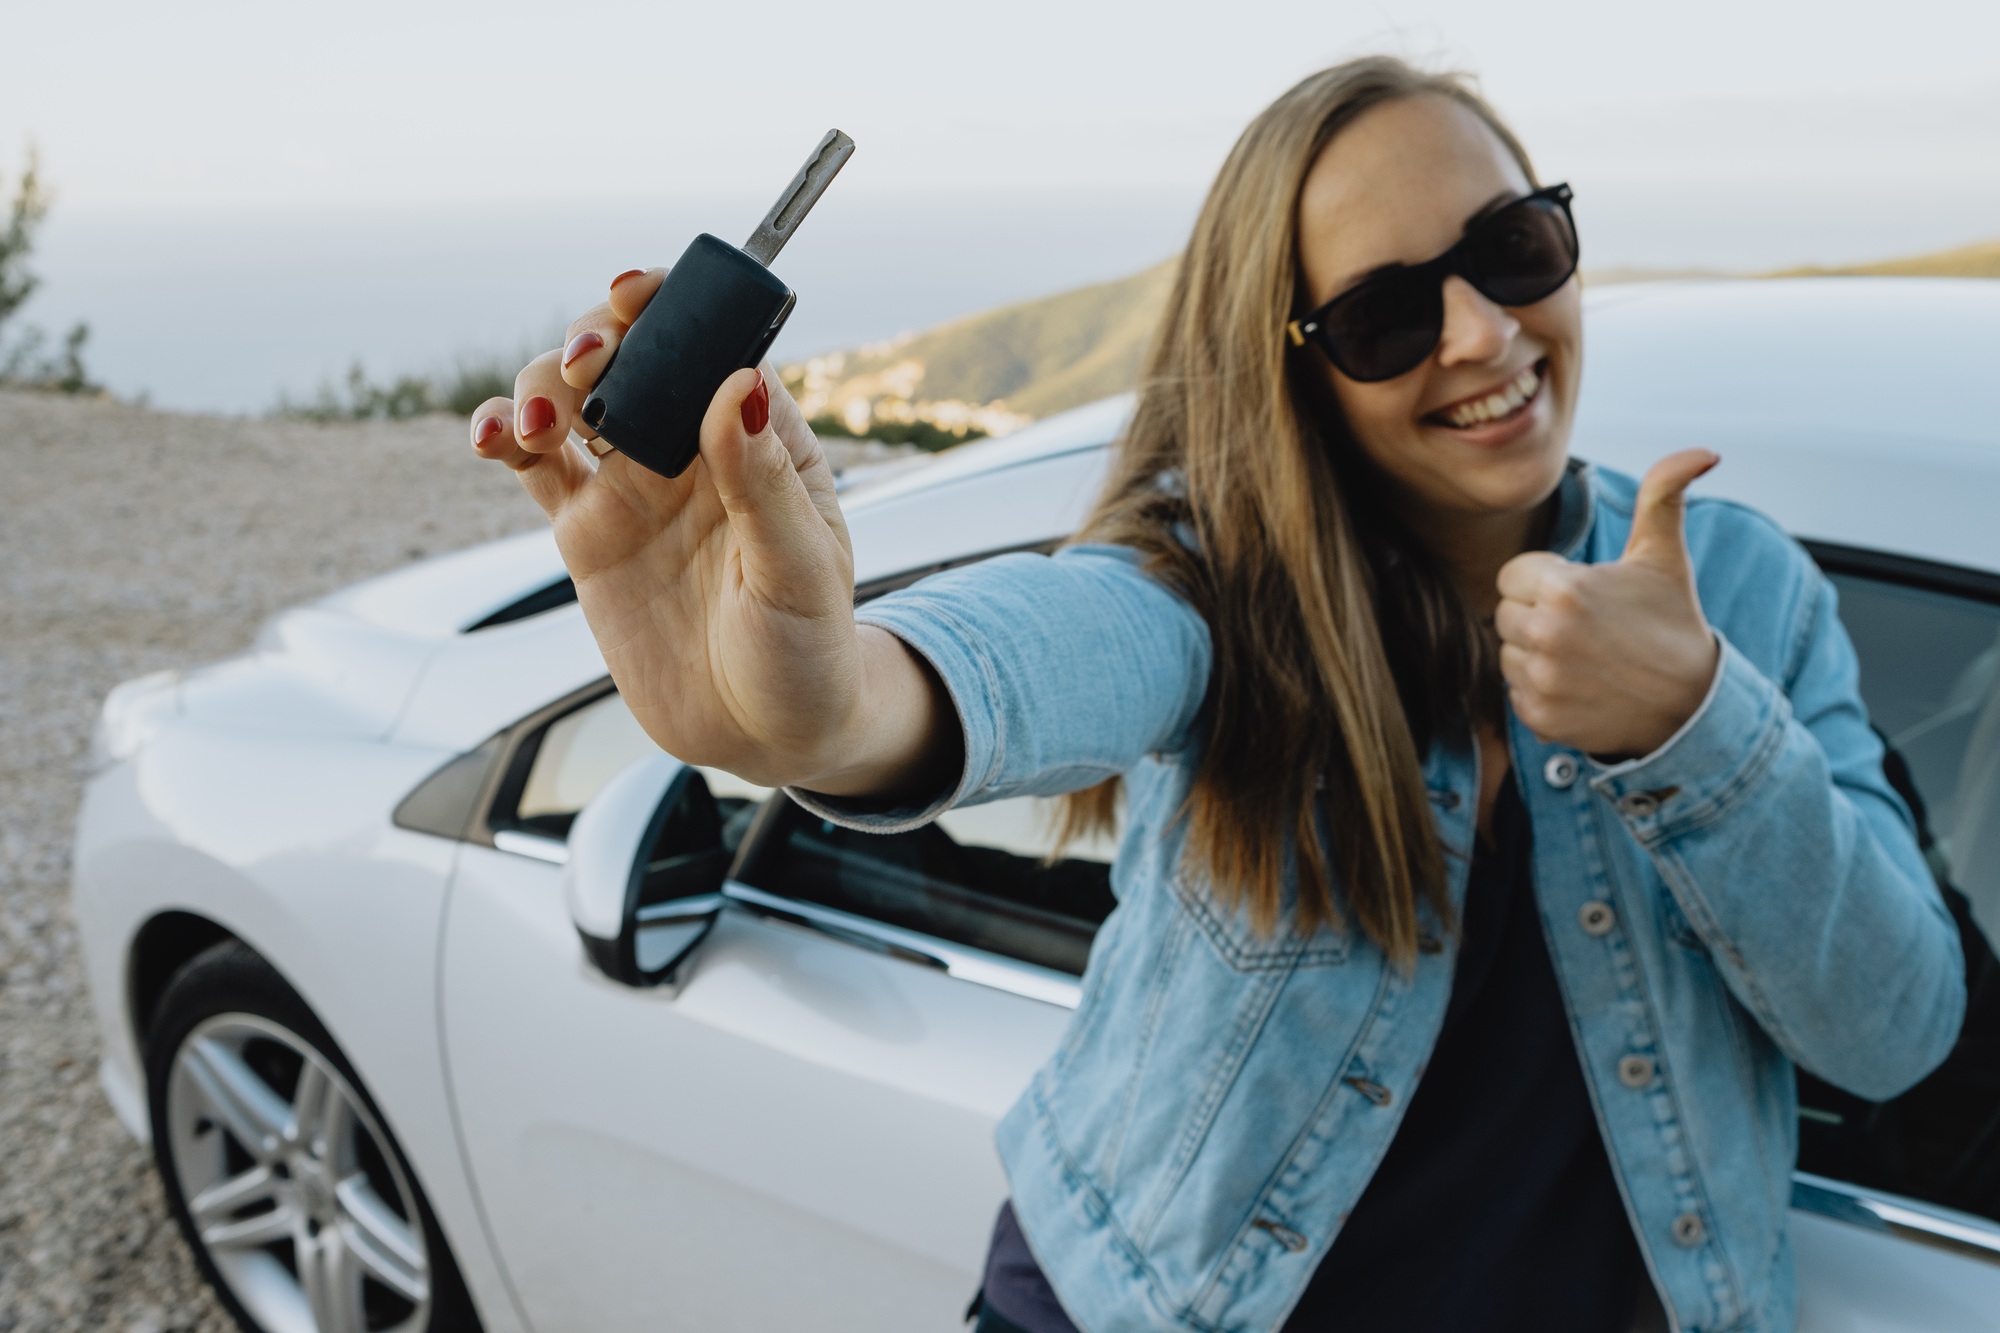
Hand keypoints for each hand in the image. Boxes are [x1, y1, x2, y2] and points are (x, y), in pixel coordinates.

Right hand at [467, 268, 950, 792]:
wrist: (766, 735)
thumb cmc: (807, 648)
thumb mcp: (800, 568)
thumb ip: (763, 482)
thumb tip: (739, 386)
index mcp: (760, 436)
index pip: (712, 341)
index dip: (670, 305)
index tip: (633, 295)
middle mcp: (691, 447)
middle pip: (630, 356)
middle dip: (595, 340)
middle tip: (588, 366)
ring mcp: (634, 485)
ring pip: (570, 399)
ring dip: (540, 385)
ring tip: (539, 423)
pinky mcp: (587, 533)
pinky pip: (533, 467)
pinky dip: (503, 437)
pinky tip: (492, 437)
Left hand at [1494, 451, 1721, 757]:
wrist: (1691, 705)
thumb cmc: (1671, 622)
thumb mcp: (1664, 555)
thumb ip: (1663, 494)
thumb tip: (1702, 452)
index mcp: (1564, 588)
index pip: (1511, 575)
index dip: (1543, 581)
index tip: (1581, 593)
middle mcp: (1545, 634)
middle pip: (1505, 614)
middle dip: (1538, 616)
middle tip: (1587, 628)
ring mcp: (1541, 680)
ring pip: (1508, 654)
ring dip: (1536, 655)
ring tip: (1585, 657)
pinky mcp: (1539, 717)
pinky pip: (1515, 692)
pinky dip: (1540, 691)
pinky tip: (1581, 686)